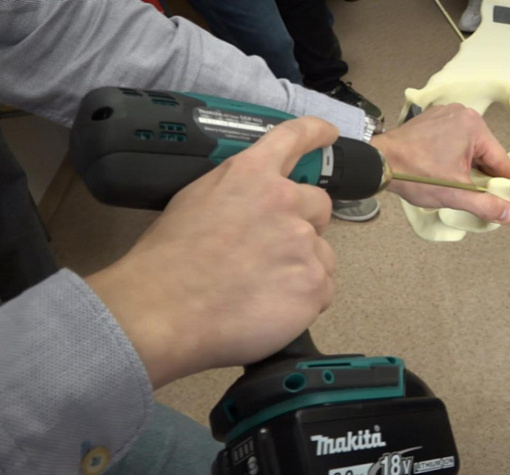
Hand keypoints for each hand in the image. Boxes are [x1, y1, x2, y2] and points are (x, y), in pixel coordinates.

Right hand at [86, 118, 337, 388]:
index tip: (329, 133)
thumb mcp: (194, 199)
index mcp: (252, 175)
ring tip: (263, 290)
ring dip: (303, 268)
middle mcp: (285, 201)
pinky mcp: (314, 284)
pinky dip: (304, 302)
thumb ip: (237, 191)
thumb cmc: (167, 261)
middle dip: (304, 224)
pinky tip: (271, 309)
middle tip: (273, 253)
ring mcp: (304, 244)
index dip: (315, 132)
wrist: (162, 309)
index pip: (293, 138)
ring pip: (322, 254)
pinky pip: (322, 291)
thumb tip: (255, 203)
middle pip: (319, 206)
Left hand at [371, 104, 509, 223]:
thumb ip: (485, 204)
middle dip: (485, 176)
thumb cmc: (413, 172)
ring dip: (470, 167)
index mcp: (473, 127)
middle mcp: (462, 115)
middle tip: (486, 197)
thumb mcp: (454, 194)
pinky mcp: (434, 121)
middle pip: (485, 153)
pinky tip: (449, 173)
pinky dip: (456, 157)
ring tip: (462, 186)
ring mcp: (447, 115)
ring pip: (470, 148)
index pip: (500, 160)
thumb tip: (509, 213)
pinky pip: (455, 141)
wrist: (378, 162)